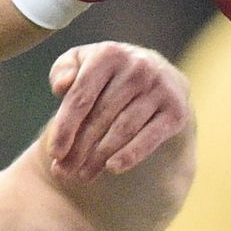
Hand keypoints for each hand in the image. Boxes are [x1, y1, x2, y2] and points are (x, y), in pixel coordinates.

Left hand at [41, 42, 187, 182]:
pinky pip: (149, 138)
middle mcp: (137, 67)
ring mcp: (160, 89)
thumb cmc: (109, 74)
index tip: (54, 153)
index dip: (65, 128)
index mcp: (109, 54)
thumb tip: (61, 86)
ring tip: (83, 175)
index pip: (81, 96)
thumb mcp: (83, 63)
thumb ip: (63, 70)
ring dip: (99, 157)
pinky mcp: (176, 111)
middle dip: (79, 149)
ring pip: (122, 130)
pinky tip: (112, 168)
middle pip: (100, 117)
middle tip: (64, 172)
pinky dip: (130, 155)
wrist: (160, 75)